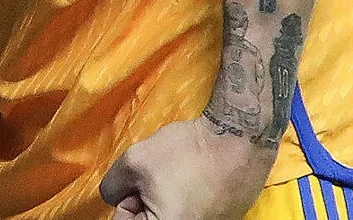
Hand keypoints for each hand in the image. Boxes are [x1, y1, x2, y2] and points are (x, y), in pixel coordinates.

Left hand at [99, 116, 276, 219]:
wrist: (239, 140)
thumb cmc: (186, 151)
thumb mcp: (134, 162)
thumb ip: (113, 185)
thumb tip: (115, 198)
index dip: (125, 203)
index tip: (135, 186)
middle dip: (143, 203)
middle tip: (153, 179)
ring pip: (170, 216)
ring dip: (164, 202)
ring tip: (175, 177)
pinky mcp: (225, 219)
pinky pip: (192, 214)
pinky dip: (185, 202)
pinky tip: (191, 180)